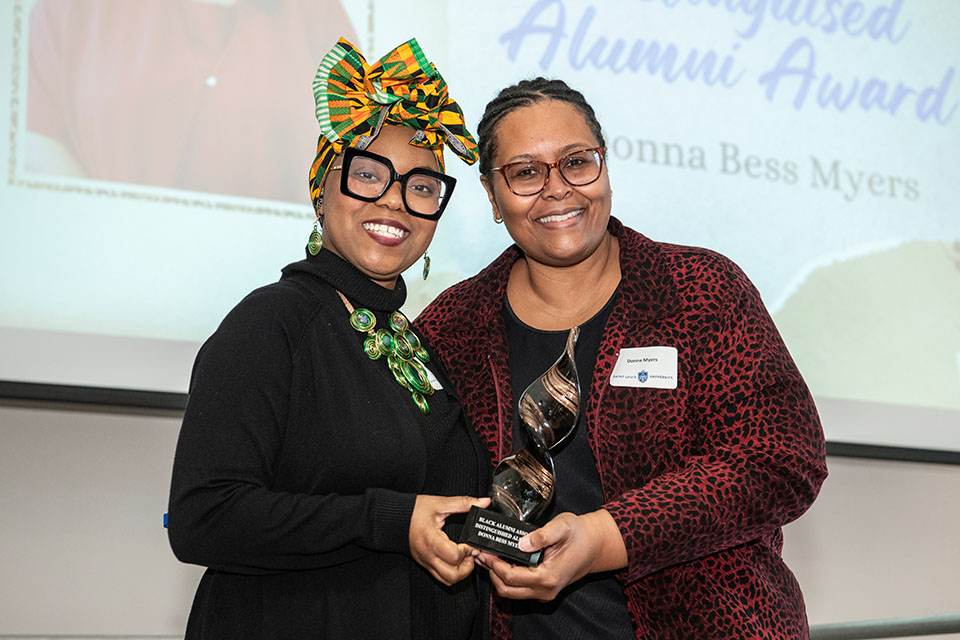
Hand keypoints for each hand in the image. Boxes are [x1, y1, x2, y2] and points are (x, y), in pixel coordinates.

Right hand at [409, 495, 490, 585]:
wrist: (392, 518)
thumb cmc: (413, 511)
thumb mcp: (439, 503)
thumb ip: (463, 503)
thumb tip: (483, 502)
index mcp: (431, 540)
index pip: (454, 556)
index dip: (468, 551)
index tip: (471, 543)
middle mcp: (428, 555)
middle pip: (452, 576)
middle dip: (467, 567)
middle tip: (470, 554)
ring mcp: (426, 562)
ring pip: (447, 580)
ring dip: (460, 572)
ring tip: (464, 558)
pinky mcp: (425, 564)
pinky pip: (441, 577)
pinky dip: (452, 572)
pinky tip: (455, 560)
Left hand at [475, 509, 626, 600]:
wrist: (595, 545)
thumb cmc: (579, 534)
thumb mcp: (562, 526)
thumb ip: (542, 534)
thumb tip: (522, 542)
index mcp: (548, 576)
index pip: (511, 576)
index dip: (493, 564)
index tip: (484, 551)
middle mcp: (545, 589)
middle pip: (507, 589)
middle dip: (491, 572)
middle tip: (481, 554)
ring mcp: (544, 592)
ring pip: (511, 592)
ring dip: (497, 576)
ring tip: (487, 556)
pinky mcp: (543, 589)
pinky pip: (519, 589)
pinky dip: (506, 578)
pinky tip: (501, 561)